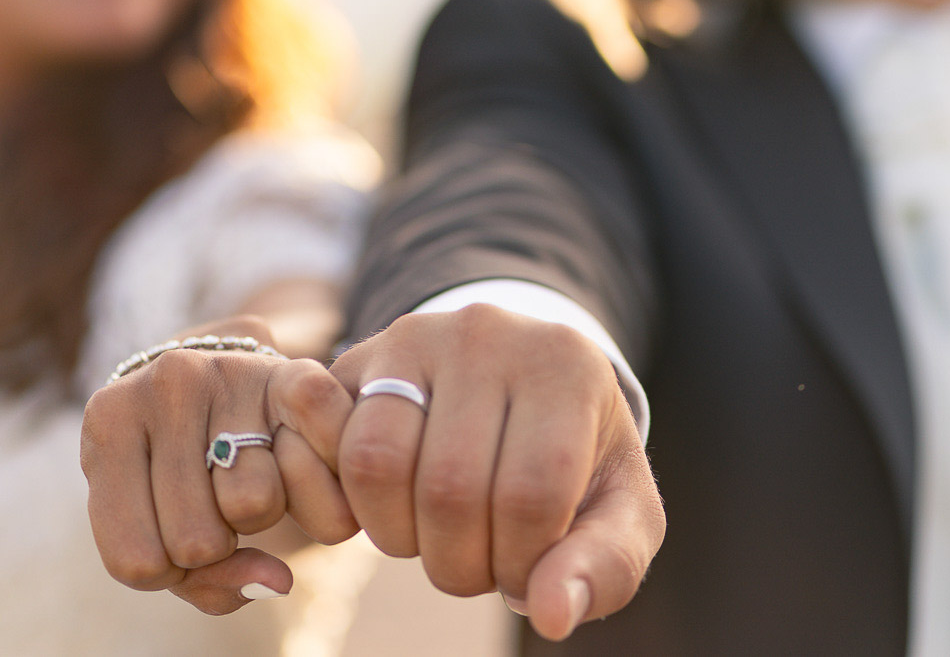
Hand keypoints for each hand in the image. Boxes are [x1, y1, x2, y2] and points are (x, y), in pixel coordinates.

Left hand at [81, 316, 359, 613]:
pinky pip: (311, 443)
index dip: (166, 570)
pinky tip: (304, 468)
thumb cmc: (178, 473)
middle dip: (216, 541)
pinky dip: (325, 481)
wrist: (217, 376)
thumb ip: (207, 582)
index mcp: (108, 426)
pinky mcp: (289, 372)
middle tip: (215, 500)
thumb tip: (280, 579)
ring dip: (266, 514)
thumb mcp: (159, 524)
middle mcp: (162, 386)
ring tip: (249, 476)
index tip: (170, 533)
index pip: (136, 562)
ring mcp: (228, 373)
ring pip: (255, 507)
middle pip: (197, 542)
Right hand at [330, 304, 664, 641]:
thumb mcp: (620, 512)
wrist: (527, 387)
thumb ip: (605, 567)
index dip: (519, 565)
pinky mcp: (359, 359)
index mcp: (566, 366)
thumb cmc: (579, 461)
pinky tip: (393, 512)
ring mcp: (414, 338)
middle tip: (480, 565)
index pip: (530, 494)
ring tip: (437, 538)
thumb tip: (551, 614)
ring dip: (398, 537)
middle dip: (458, 564)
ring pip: (376, 465)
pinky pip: (329, 445)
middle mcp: (487, 334)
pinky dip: (347, 505)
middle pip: (448, 488)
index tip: (525, 575)